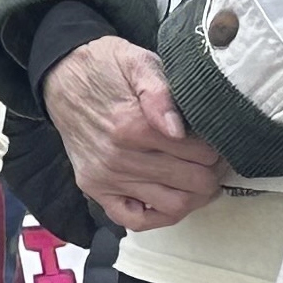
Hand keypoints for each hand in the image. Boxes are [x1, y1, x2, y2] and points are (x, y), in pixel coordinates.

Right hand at [45, 37, 224, 229]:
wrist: (62, 77)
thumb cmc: (106, 67)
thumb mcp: (138, 62)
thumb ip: (160, 91)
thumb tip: (178, 129)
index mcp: (134, 126)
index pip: (202, 154)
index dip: (219, 148)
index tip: (220, 141)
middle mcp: (119, 159)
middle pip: (194, 183)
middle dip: (214, 173)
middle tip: (216, 161)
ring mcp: (106, 178)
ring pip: (173, 206)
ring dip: (196, 196)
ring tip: (199, 178)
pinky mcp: (95, 189)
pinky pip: (135, 220)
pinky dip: (159, 216)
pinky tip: (170, 197)